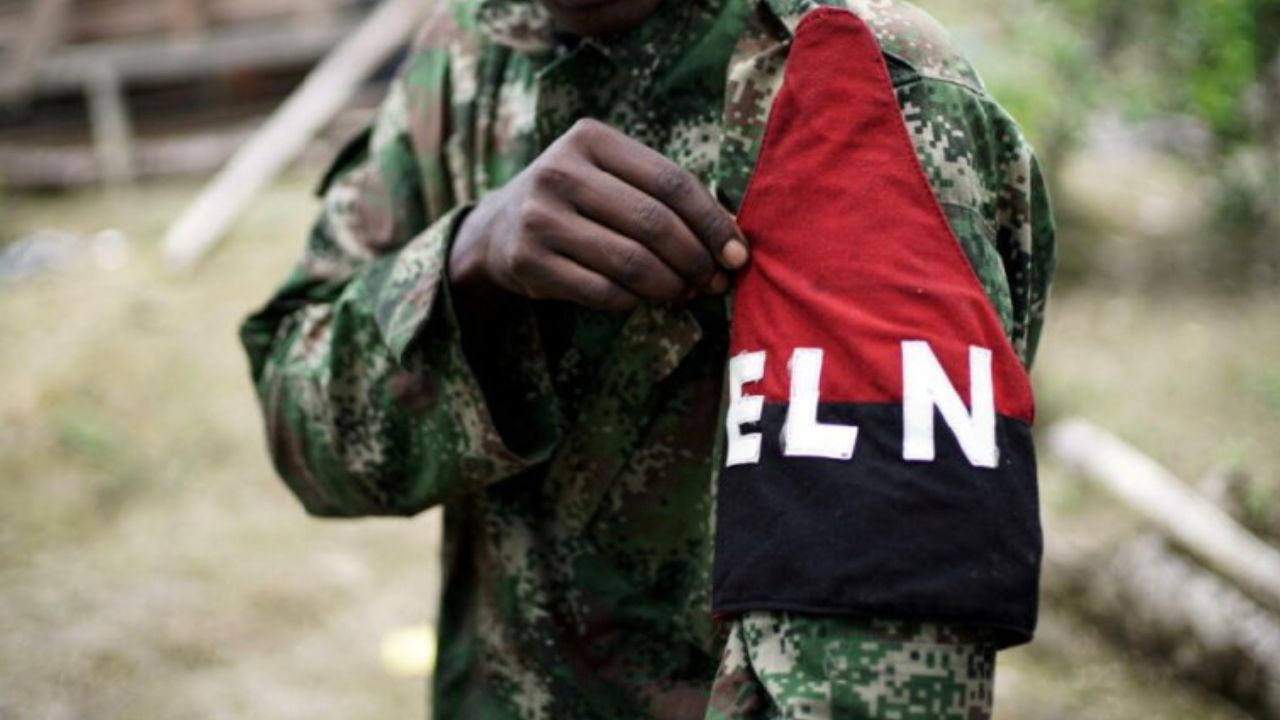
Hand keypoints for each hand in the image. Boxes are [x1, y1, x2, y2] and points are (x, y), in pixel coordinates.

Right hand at [448, 118, 748, 311]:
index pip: (671, 181)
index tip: (737, 254)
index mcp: (590, 139)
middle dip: (696, 259)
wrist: (497, 229)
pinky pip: (602, 291)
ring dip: (671, 285)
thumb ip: (664, 195)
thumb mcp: (612, 177)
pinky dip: (635, 300)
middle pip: (653, 223)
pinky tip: (646, 298)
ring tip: (687, 293)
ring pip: (630, 262)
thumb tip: (732, 240)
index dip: (712, 222)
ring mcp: (539, 217)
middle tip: (715, 282)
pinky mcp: (528, 261)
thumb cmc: (578, 200)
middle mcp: (560, 172)